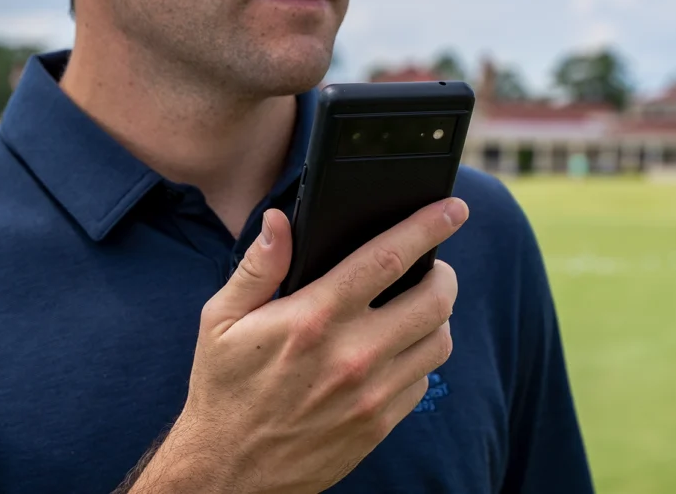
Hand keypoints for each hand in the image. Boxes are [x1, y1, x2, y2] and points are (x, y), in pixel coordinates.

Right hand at [133, 198, 468, 493]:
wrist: (229, 471)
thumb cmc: (224, 389)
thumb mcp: (221, 320)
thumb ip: (258, 266)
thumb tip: (281, 221)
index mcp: (314, 318)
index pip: (388, 258)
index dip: (428, 226)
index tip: (453, 208)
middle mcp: (352, 354)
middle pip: (434, 298)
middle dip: (443, 271)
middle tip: (433, 265)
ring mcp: (371, 393)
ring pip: (440, 340)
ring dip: (437, 315)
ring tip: (416, 306)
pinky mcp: (379, 424)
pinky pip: (423, 379)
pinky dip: (420, 356)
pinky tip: (397, 350)